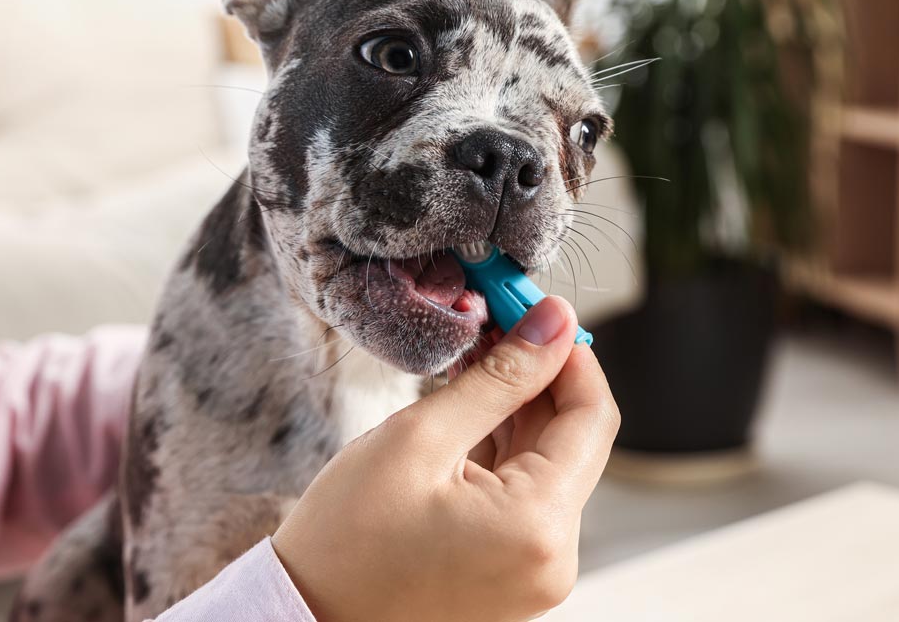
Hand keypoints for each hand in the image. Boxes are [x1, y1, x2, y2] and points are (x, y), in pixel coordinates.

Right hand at [272, 296, 619, 621]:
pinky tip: (468, 408)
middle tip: (497, 321)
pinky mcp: (512, 573)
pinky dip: (503, 448)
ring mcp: (535, 571)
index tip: (534, 308)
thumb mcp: (421, 437)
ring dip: (518, 408)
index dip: (567, 352)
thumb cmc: (346, 541)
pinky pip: (525, 495)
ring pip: (548, 464)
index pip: (593, 416)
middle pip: (574, 440)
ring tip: (473, 358)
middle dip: (539, 375)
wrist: (306, 620)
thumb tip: (553, 322)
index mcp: (539, 526)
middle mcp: (554, 558)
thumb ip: (499, 377)